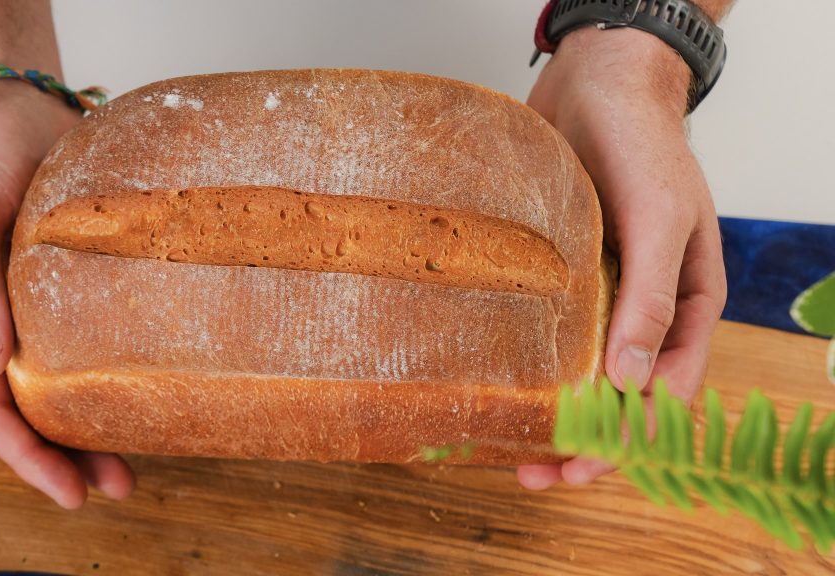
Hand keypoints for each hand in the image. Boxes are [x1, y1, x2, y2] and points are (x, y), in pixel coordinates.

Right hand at [0, 81, 134, 506]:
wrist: (15, 112)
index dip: (26, 458)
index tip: (67, 494)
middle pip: (30, 411)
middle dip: (68, 457)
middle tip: (120, 487)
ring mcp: (35, 312)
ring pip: (63, 386)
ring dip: (96, 426)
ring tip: (138, 462)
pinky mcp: (72, 290)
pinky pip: (90, 345)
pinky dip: (113, 374)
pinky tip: (146, 389)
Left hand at [517, 28, 727, 488]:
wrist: (599, 84)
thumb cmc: (645, 145)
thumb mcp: (661, 221)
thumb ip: (651, 299)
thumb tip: (633, 383)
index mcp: (684, 307)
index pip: (662, 395)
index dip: (625, 439)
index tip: (578, 466)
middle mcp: (639, 310)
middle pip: (615, 397)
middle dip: (579, 441)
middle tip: (530, 472)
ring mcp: (595, 295)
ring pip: (575, 372)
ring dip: (547, 412)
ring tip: (503, 442)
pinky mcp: (556, 275)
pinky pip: (541, 331)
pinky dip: (523, 364)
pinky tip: (489, 383)